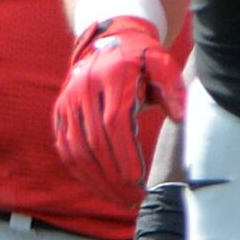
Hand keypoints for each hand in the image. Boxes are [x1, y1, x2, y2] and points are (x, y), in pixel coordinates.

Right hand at [50, 15, 181, 206]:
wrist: (107, 40)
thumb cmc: (140, 58)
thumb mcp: (161, 63)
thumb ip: (172, 87)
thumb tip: (179, 117)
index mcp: (112, 77)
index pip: (115, 123)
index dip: (125, 154)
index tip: (137, 181)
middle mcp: (84, 89)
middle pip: (95, 142)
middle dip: (114, 176)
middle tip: (134, 199)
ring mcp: (68, 102)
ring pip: (77, 150)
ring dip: (98, 180)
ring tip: (120, 199)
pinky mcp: (60, 113)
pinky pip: (66, 148)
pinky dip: (82, 172)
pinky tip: (100, 187)